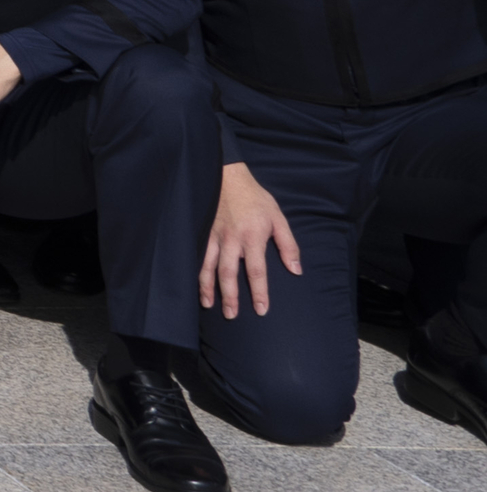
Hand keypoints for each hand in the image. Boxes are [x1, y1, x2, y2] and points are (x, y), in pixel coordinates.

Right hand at [203, 161, 298, 316]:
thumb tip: (296, 270)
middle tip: (231, 315)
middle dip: (230, 296)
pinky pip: (198, 254)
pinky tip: (195, 282)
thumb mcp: (278, 218)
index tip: (261, 310)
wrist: (227, 176)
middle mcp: (231, 240)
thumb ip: (288, 245)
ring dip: (208, 287)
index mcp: (252, 238)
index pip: (256, 271)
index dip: (259, 292)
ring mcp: (214, 236)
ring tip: (208, 304)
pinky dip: (196, 270)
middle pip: (228, 274)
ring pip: (209, 266)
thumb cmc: (256, 199)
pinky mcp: (204, 231)